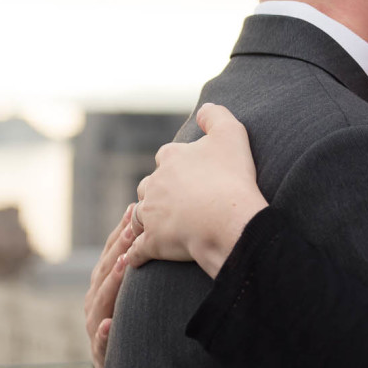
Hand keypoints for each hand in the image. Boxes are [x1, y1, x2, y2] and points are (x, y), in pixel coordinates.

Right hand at [84, 203, 137, 367]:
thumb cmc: (137, 327)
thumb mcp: (140, 296)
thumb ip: (144, 268)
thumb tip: (161, 230)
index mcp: (103, 287)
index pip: (111, 254)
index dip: (120, 233)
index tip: (133, 210)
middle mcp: (95, 303)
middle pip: (105, 272)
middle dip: (118, 249)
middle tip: (133, 229)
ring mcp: (95, 329)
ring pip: (101, 302)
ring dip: (112, 282)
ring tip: (124, 264)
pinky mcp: (100, 356)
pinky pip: (101, 344)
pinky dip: (104, 334)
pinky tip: (110, 324)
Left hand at [126, 103, 267, 277]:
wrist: (227, 220)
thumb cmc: (232, 178)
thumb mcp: (232, 134)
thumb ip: (216, 116)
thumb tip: (203, 108)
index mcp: (171, 158)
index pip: (167, 157)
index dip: (178, 165)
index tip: (190, 173)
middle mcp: (154, 184)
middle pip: (148, 186)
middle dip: (157, 193)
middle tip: (175, 202)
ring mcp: (151, 215)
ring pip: (138, 217)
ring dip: (143, 221)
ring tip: (155, 228)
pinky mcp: (152, 243)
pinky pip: (138, 250)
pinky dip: (136, 255)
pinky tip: (137, 259)